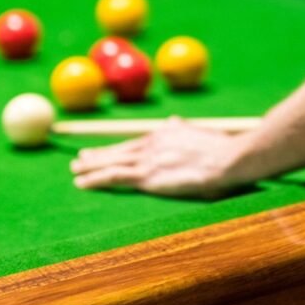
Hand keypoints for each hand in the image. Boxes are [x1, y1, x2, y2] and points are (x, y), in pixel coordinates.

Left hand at [70, 117, 251, 198]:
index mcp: (166, 133)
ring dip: (90, 167)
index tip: (104, 150)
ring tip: (74, 171)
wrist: (229, 158)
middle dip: (97, 155)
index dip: (116, 148)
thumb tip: (173, 121)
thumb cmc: (223, 150)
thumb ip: (184, 130)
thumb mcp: (200, 134)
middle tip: (79, 159)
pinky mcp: (147, 176)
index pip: (135, 142)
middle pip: (118, 150)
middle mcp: (153, 143)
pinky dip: (95, 179)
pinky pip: (113, 176)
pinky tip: (81, 183)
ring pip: (111, 162)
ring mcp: (148, 159)